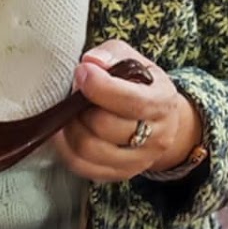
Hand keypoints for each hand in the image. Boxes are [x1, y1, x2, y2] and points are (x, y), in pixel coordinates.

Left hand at [54, 39, 202, 183]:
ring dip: (70, 127)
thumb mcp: (132, 60)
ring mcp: (139, 160)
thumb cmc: (140, 85)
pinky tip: (65, 131)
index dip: (99, 87)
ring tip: (72, 112)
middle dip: (81, 107)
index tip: (82, 72)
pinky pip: (82, 166)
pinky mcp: (119, 174)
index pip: (130, 101)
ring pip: (90, 149)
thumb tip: (91, 62)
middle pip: (104, 126)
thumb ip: (112, 54)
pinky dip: (65, 148)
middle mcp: (156, 137)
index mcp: (162, 103)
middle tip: (77, 93)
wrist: (159, 121)